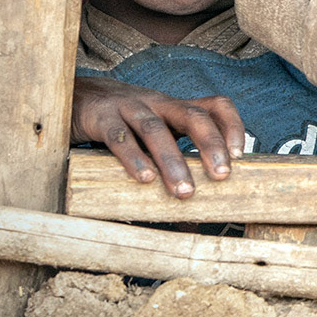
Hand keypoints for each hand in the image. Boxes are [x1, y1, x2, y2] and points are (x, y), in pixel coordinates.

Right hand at [71, 75, 246, 197]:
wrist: (76, 96)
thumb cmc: (123, 123)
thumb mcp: (153, 134)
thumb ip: (172, 164)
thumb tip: (192, 219)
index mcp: (174, 107)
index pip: (214, 106)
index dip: (232, 126)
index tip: (240, 155)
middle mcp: (157, 103)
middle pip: (191, 115)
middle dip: (210, 145)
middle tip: (222, 175)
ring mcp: (129, 107)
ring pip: (156, 129)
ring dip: (173, 160)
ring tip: (184, 191)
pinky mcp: (101, 117)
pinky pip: (119, 136)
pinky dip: (133, 157)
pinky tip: (144, 179)